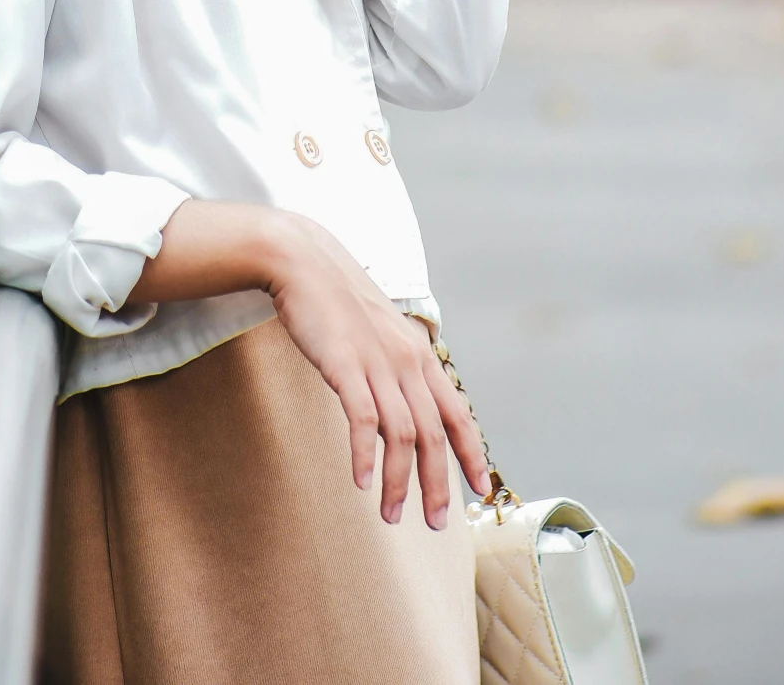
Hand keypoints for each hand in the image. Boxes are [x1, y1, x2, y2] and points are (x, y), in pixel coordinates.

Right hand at [266, 214, 489, 527]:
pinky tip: (361, 481)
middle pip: (434, 434)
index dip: (471, 454)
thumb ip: (397, 367)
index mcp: (420, 354)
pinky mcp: (345, 364)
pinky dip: (365, 454)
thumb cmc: (338, 300)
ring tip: (393, 515)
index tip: (479, 489)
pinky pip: (362, 419)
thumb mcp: (382, 332)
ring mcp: (377, 362)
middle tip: (436, 522)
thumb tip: (404, 408)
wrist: (304, 261)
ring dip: (400, 482)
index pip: (458, 413)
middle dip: (437, 484)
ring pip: (402, 435)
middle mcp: (407, 360)